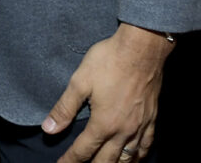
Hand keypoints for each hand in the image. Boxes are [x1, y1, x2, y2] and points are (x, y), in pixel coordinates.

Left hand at [42, 23, 173, 162]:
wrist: (141, 50)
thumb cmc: (108, 62)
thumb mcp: (80, 81)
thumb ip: (64, 108)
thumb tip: (48, 129)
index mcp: (103, 124)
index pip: (83, 151)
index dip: (70, 160)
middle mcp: (123, 131)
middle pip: (107, 161)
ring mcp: (139, 127)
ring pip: (128, 159)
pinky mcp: (152, 119)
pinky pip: (146, 147)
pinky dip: (138, 157)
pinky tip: (134, 158)